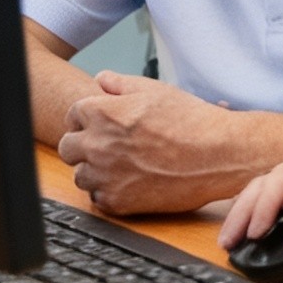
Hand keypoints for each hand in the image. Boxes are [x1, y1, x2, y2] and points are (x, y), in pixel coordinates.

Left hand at [59, 73, 243, 214]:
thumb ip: (121, 84)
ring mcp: (104, 176)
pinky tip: (132, 178)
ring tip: (124, 162)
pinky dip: (110, 189)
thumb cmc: (190, 120)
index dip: (87, 116)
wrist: (215, 155)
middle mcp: (98, 145)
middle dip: (83, 143)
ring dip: (95, 169)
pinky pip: (97, 196)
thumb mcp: (156, 90)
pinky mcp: (115, 202)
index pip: (73, 114)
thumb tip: (101, 80)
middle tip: (108, 143)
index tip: (100, 121)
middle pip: (67, 147)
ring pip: (80, 175)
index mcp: (105, 113)